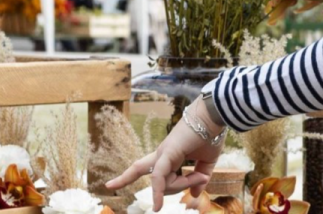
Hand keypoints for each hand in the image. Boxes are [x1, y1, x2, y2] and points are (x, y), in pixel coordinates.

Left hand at [106, 99, 225, 211]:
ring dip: (182, 185)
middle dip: (122, 178)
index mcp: (169, 155)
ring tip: (200, 177)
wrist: (214, 118)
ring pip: (161, 182)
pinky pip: (159, 177)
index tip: (136, 184)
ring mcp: (163, 153)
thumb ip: (199, 179)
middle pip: (140, 169)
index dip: (139, 177)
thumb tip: (195, 194)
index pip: (150, 169)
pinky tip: (157, 207)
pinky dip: (157, 192)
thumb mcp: (206, 163)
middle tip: (108, 185)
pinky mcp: (167, 152)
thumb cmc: (211, 135)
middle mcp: (162, 154)